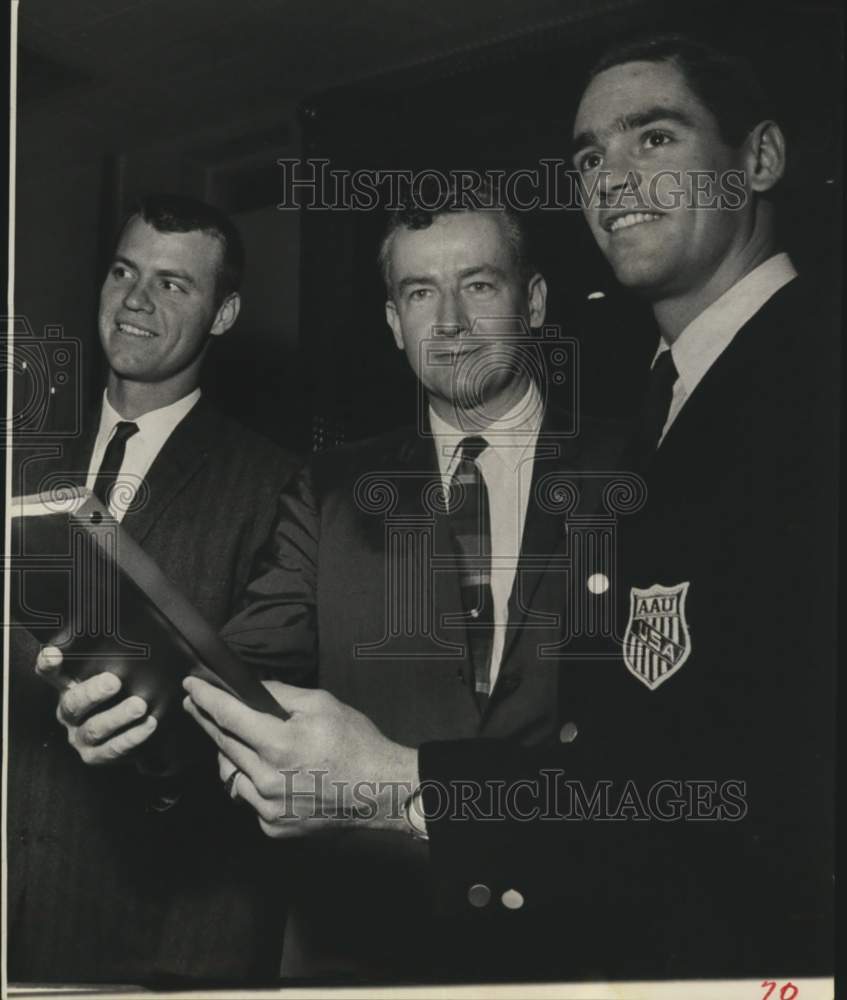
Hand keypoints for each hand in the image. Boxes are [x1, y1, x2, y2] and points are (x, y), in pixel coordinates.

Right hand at [35, 645, 156, 764]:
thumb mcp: (117, 675)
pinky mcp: (94, 756)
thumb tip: (137, 635)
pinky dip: (132, 736)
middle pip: (73, 703)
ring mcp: (79, 737)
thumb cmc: (123, 694)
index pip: (52, 674)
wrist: (134, 733)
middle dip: (93, 693)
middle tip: (114, 681)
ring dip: (118, 716)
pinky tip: (149, 724)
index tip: (53, 653)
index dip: (48, 664)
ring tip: (139, 705)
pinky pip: (113, 748)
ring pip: (94, 728)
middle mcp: (69, 714)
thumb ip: (116, 661)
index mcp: (68, 688)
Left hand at [183, 677, 418, 838]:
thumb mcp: (322, 705)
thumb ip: (282, 695)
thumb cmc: (356, 744)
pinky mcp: (272, 826)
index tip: (190, 688)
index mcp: (280, 743)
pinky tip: (271, 773)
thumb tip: (251, 690)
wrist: (380, 791)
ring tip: (244, 740)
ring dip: (232, 754)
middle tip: (196, 706)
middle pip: (224, 744)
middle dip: (208, 721)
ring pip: (233, 774)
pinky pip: (249, 798)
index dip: (207, 699)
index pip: (229, 717)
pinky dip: (253, 782)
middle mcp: (267, 778)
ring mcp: (268, 806)